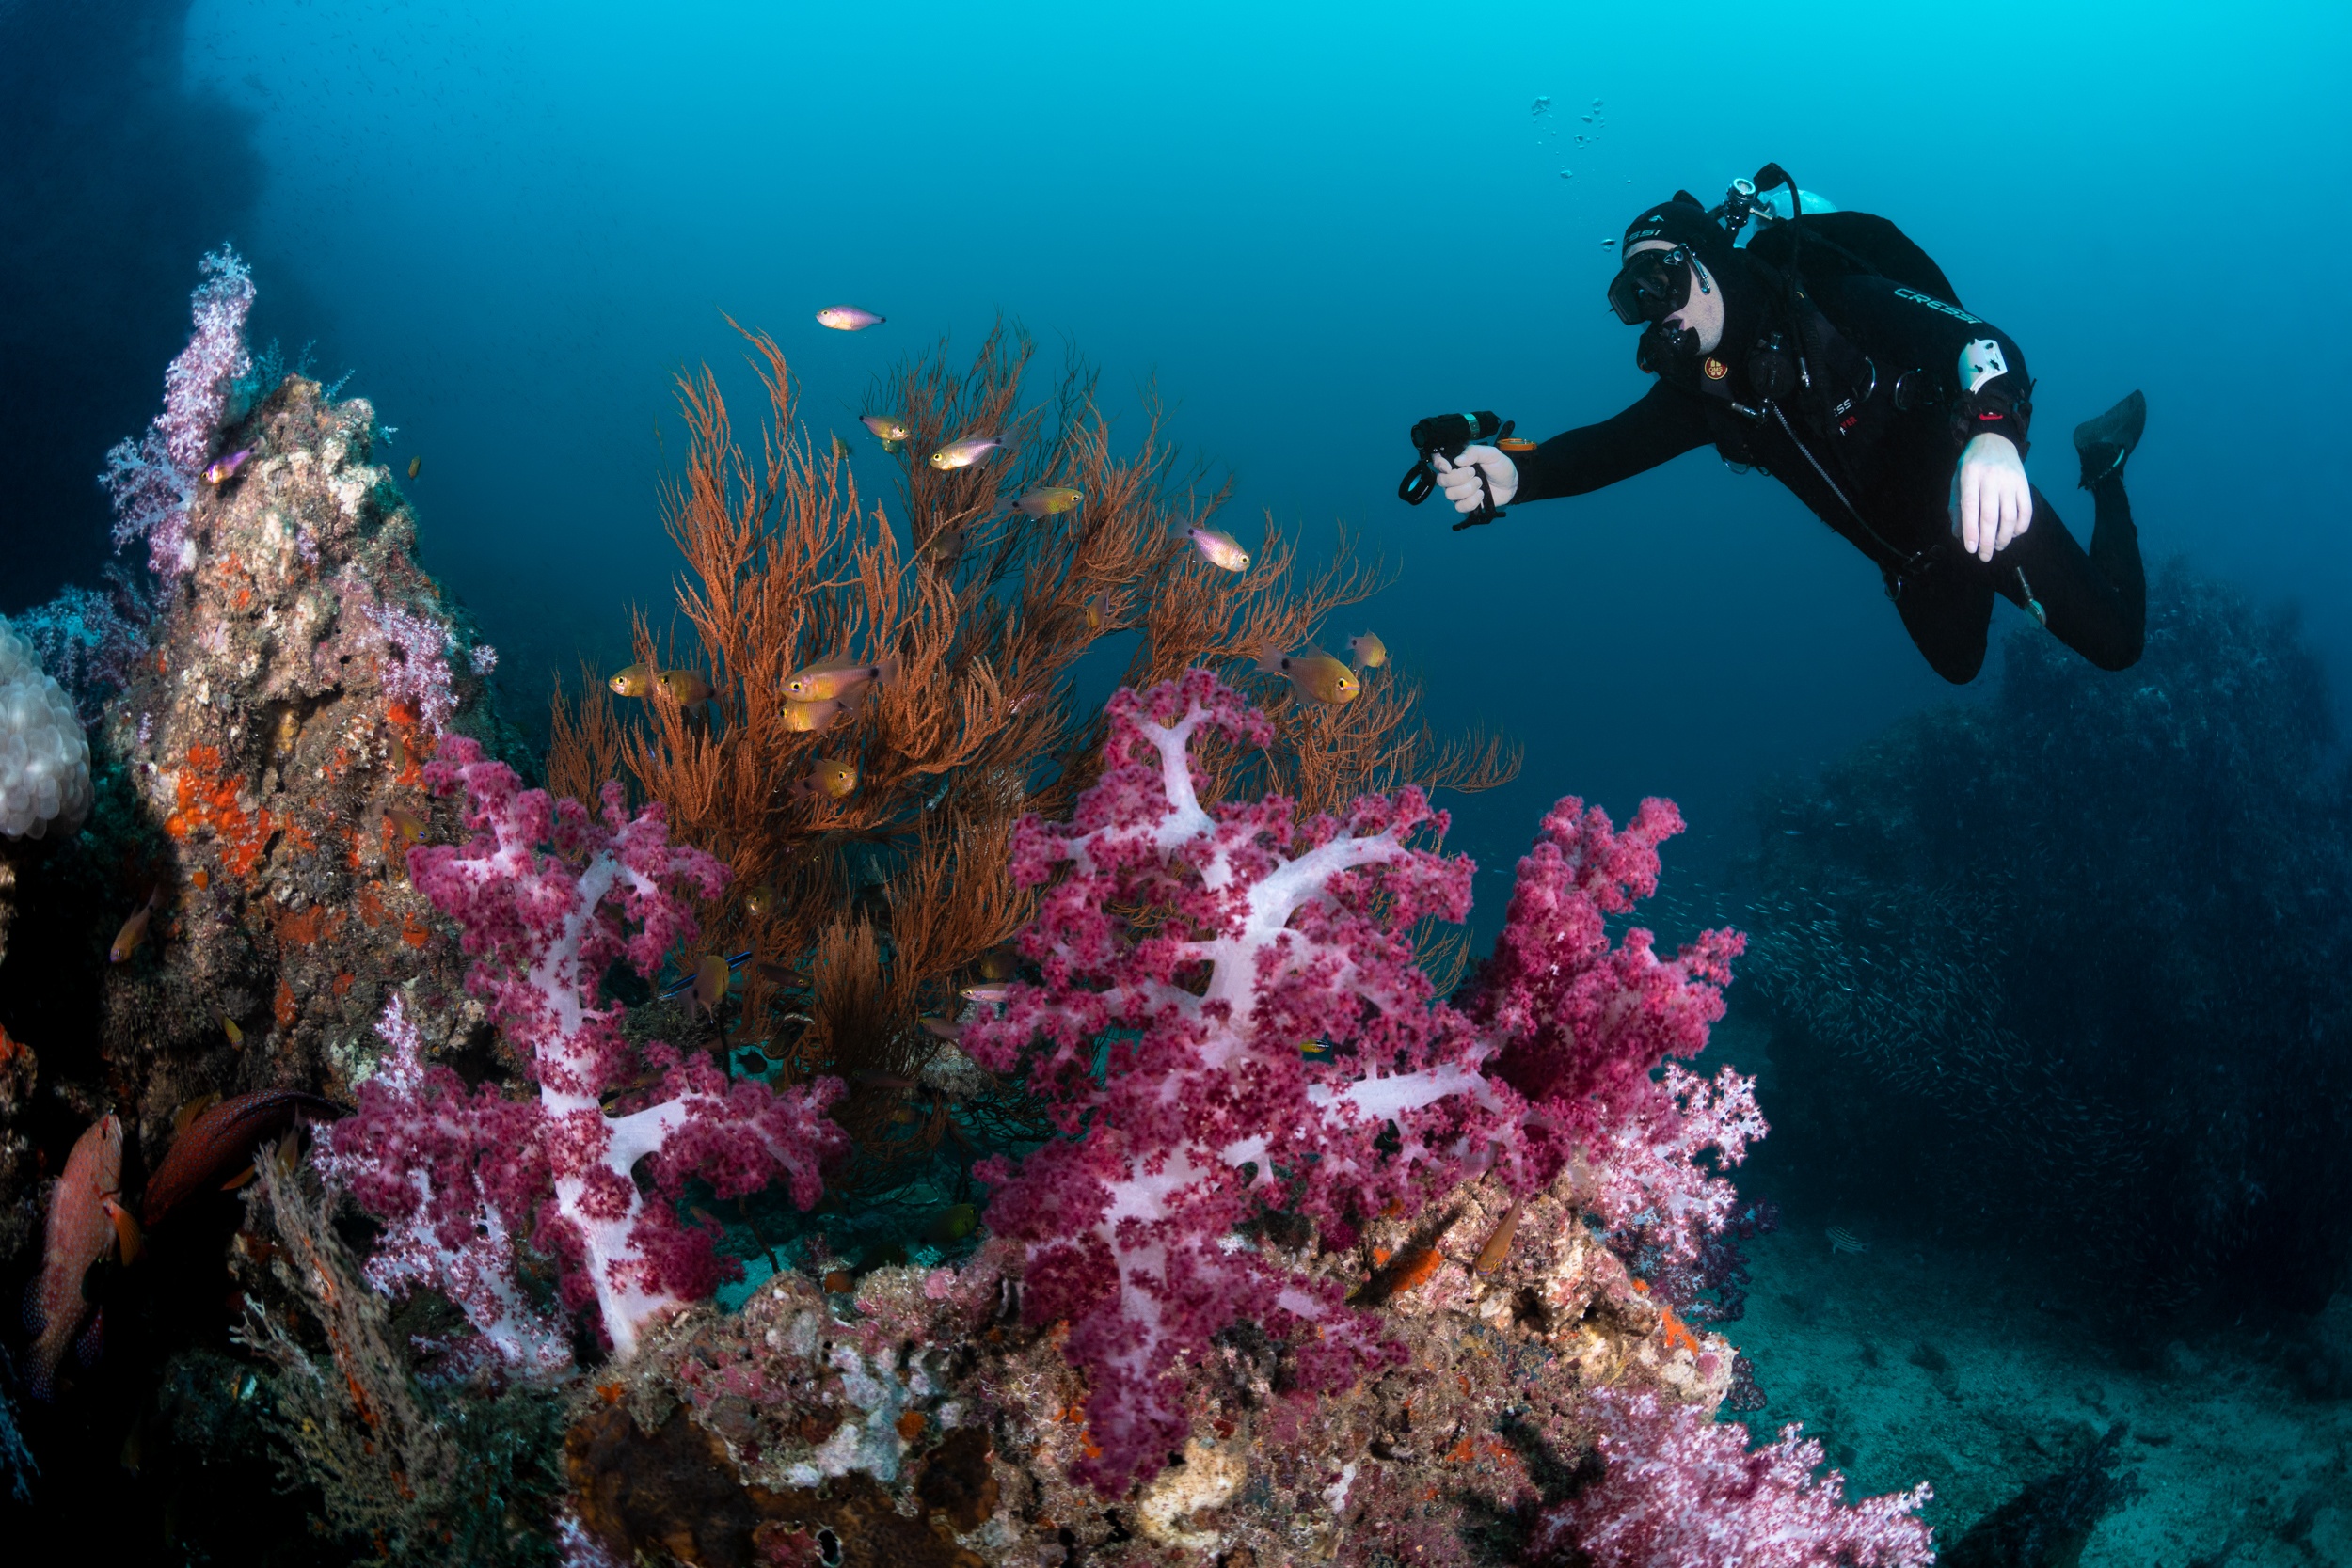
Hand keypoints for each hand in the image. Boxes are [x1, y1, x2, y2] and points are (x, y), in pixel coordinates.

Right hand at [1434, 445, 1517, 513]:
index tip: (1449, 467)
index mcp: (1457, 462)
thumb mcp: (1491, 453)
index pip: (1437, 461)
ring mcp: (1458, 492)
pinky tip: (1481, 495)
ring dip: (1468, 489)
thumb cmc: (1500, 467)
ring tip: (1481, 483)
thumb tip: (1458, 460)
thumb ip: (1474, 452)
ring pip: (1449, 494)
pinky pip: (1459, 507)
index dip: (1439, 464)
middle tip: (1474, 473)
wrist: (1511, 484)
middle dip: (1458, 477)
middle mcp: (1454, 477)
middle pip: (1441, 480)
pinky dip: (1472, 501)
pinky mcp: (1465, 504)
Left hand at [1949, 432, 2030, 561]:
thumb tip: (1959, 534)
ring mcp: (2010, 480)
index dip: (1971, 531)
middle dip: (1987, 541)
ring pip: (2010, 516)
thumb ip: (1956, 507)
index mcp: (1970, 474)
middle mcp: (1991, 477)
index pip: (1970, 507)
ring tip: (1997, 547)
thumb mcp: (1957, 480)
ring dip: (2004, 537)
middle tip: (1984, 556)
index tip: (1970, 549)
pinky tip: (2014, 534)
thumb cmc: (1972, 464)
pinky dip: (2021, 527)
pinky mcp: (2025, 483)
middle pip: (1991, 516)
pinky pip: (2026, 510)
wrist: (1995, 439)